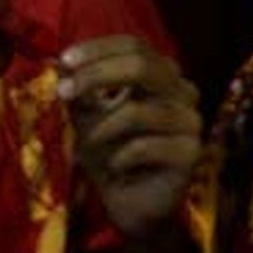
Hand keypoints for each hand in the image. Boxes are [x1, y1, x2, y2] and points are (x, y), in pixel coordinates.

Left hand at [58, 36, 201, 237]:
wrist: (131, 206)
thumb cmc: (110, 158)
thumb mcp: (88, 121)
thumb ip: (80, 94)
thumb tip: (60, 66)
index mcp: (161, 77)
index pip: (136, 46)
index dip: (99, 49)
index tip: (64, 60)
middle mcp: (182, 92)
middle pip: (143, 66)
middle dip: (96, 75)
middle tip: (63, 91)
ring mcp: (190, 122)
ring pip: (137, 111)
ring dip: (100, 130)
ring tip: (86, 148)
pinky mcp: (191, 153)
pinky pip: (144, 146)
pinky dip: (117, 158)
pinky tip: (113, 169)